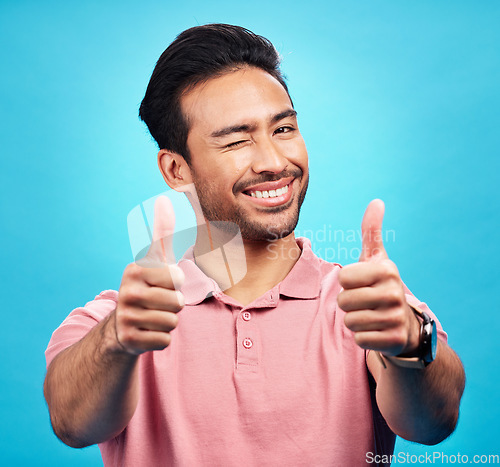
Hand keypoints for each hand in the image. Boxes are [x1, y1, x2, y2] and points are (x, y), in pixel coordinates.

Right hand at [111, 196, 184, 354]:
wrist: (122, 324)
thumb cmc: (148, 286)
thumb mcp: (155, 259)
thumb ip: (162, 231)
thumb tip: (165, 198)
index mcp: (134, 270)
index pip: (177, 278)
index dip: (176, 283)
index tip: (160, 283)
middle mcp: (126, 292)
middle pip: (178, 302)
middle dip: (174, 304)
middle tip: (157, 302)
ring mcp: (126, 318)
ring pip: (172, 322)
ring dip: (168, 321)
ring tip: (152, 316)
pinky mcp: (129, 341)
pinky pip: (164, 340)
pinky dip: (161, 338)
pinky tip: (147, 331)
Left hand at [337, 199, 419, 356]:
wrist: (405, 324)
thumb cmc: (382, 286)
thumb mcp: (377, 259)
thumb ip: (372, 232)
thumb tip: (376, 201)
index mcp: (387, 270)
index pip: (343, 277)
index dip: (346, 282)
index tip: (362, 283)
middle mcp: (395, 293)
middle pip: (343, 301)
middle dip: (348, 304)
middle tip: (365, 303)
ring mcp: (395, 317)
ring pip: (350, 321)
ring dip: (355, 320)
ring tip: (370, 316)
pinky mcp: (393, 340)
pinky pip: (359, 339)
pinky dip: (363, 337)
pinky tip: (376, 331)